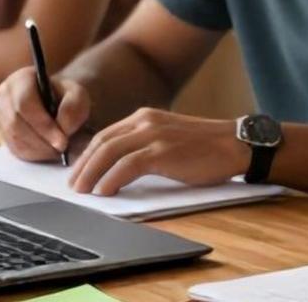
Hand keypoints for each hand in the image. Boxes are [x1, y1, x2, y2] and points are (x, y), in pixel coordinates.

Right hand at [0, 67, 89, 161]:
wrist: (57, 104)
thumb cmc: (66, 98)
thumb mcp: (78, 95)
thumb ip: (73, 106)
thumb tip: (62, 127)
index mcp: (20, 79)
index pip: (25, 103)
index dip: (43, 125)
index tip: (62, 141)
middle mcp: (3, 95)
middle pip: (15, 123)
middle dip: (41, 140)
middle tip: (61, 149)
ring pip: (13, 138)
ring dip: (37, 149)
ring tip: (57, 151)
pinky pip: (12, 148)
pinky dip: (31, 154)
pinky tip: (46, 152)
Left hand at [66, 108, 246, 195]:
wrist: (234, 144)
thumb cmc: (205, 147)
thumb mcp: (169, 138)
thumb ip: (146, 144)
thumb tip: (120, 166)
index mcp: (145, 117)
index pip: (106, 135)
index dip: (87, 155)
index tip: (79, 172)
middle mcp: (145, 121)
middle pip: (102, 142)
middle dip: (83, 165)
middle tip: (73, 185)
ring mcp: (154, 134)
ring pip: (109, 152)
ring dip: (91, 173)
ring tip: (83, 191)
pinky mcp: (163, 151)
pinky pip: (127, 165)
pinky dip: (111, 179)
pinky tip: (105, 191)